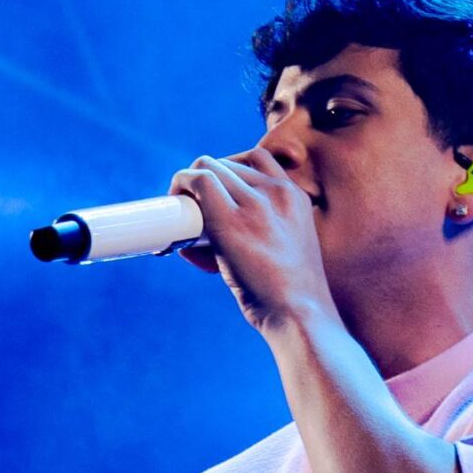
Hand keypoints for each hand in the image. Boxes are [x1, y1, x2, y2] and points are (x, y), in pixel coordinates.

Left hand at [169, 146, 336, 333]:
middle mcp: (275, 192)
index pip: (257, 159)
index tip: (217, 195)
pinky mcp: (229, 219)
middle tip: (195, 216)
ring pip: (208, 167)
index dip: (229, 172)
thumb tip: (207, 240)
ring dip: (190, 187)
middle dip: (206, 185)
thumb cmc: (289, 296)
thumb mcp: (289, 249)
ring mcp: (253, 203)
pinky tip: (173, 203)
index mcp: (294, 197)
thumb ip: (262, 232)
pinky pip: (198, 180)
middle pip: (227, 164)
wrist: (299, 313)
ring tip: (185, 223)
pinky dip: (181, 185)